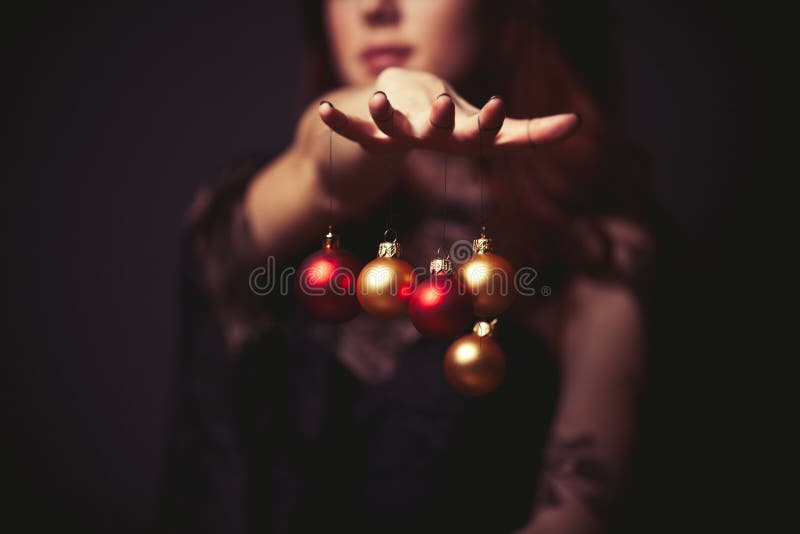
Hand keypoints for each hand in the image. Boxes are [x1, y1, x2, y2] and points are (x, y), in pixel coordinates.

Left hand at [319, 67, 580, 155]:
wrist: (414, 135)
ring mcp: (404, 138)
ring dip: (385, 116)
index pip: (485, 134)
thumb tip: (579, 125)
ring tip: (377, 99)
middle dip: (443, 121)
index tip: (499, 105)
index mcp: (465, 138)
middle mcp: (435, 141)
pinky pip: (354, 132)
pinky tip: (321, 109)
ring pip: (394, 130)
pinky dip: (339, 123)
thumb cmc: (458, 126)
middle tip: (444, 108)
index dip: (491, 122)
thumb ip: (533, 132)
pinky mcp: (373, 135)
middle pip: (441, 133)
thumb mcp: (493, 129)